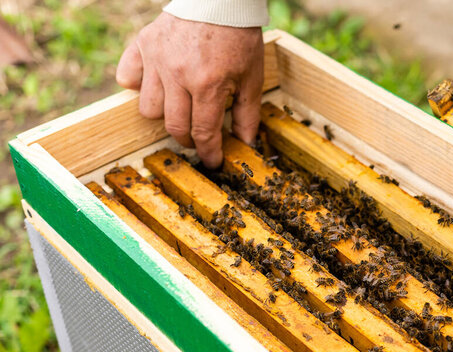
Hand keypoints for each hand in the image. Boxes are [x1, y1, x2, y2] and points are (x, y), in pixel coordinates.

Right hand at [116, 12, 263, 167]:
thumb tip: (246, 143)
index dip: (209, 153)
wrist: (220, 0)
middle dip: (188, 139)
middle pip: (174, 126)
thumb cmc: (238, 38)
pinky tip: (156, 85)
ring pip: (148, 109)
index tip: (212, 161)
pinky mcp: (143, 45)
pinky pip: (127, 76)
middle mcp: (178, 75)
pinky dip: (137, 86)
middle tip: (198, 136)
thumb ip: (247, 113)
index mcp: (208, 84)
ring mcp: (157, 59)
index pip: (203, 133)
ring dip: (164, 115)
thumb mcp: (251, 77)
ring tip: (180, 108)